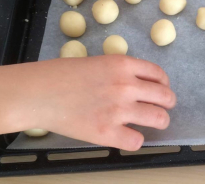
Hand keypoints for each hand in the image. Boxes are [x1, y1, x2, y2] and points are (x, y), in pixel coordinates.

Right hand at [0, 56, 175, 150]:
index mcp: (123, 64)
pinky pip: (137, 141)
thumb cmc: (61, 74)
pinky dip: (135, 140)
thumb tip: (139, 85)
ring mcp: (119, 110)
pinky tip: (127, 136)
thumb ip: (120, 72)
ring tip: (153, 123)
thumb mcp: (97, 62)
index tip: (162, 89)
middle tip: (162, 108)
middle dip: (167, 103)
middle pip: (166, 97)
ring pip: (159, 119)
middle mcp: (126, 86)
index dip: (164, 84)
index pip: (159, 74)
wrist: (37, 92)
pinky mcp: (107, 132)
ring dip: (159, 121)